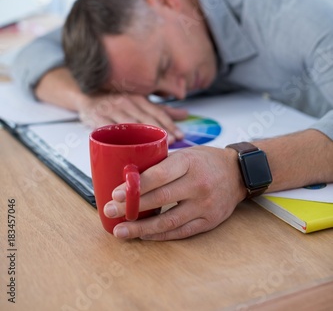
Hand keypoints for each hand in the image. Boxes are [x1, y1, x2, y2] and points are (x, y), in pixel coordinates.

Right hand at [76, 92, 187, 143]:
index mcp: (139, 99)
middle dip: (159, 130)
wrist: (88, 94)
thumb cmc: (118, 100)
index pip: (157, 112)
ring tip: (152, 147)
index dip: (169, 124)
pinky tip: (123, 145)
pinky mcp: (96, 117)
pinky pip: (107, 128)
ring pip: (128, 124)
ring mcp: (111, 110)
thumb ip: (162, 109)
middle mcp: (126, 102)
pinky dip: (115, 136)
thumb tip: (186, 114)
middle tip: (172, 141)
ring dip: (140, 136)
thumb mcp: (141, 101)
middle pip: (145, 119)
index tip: (179, 136)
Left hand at [103, 146, 246, 240]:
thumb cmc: (205, 160)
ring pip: (168, 221)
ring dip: (141, 228)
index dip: (135, 186)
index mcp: (189, 162)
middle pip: (160, 198)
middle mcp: (198, 184)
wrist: (238, 173)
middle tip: (109, 212)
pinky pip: (180, 232)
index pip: (158, 175)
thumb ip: (162, 164)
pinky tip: (143, 235)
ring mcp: (205, 205)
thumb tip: (128, 177)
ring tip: (121, 231)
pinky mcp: (209, 221)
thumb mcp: (186, 153)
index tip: (115, 194)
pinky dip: (159, 235)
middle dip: (131, 207)